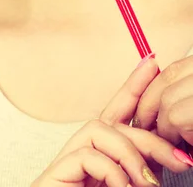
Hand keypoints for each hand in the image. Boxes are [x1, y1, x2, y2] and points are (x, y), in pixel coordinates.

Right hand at [30, 56, 192, 186]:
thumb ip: (142, 176)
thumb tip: (176, 161)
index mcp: (101, 156)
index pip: (118, 112)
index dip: (135, 85)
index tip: (154, 63)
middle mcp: (83, 152)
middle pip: (114, 120)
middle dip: (149, 132)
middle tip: (181, 159)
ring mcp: (68, 161)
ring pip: (100, 129)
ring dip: (131, 155)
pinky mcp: (57, 173)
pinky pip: (89, 154)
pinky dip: (113, 172)